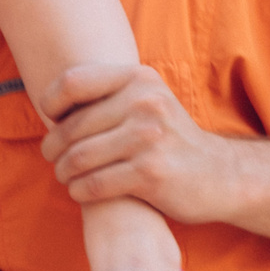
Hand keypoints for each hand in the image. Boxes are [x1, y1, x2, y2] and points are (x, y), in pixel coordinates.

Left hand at [38, 65, 242, 226]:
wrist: (220, 174)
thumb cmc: (169, 138)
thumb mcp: (147, 100)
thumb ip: (108, 95)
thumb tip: (49, 101)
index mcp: (139, 78)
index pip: (72, 82)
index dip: (51, 103)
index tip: (53, 120)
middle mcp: (145, 102)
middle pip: (71, 126)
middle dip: (54, 147)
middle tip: (54, 158)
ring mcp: (149, 138)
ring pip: (78, 157)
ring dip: (64, 172)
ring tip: (66, 176)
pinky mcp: (151, 173)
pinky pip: (94, 184)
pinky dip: (79, 191)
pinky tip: (80, 191)